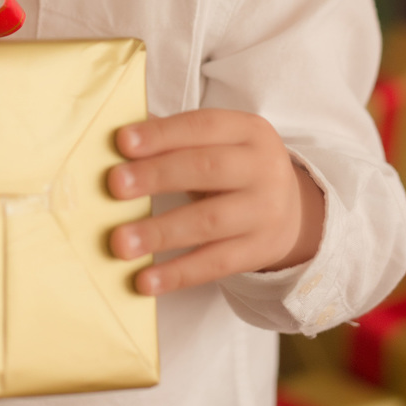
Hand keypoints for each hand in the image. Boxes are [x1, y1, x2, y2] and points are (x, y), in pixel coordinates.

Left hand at [107, 109, 324, 294]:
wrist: (291, 211)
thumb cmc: (234, 170)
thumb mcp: (219, 144)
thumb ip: (176, 139)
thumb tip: (119, 140)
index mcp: (249, 130)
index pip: (203, 125)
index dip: (162, 133)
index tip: (122, 141)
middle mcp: (263, 167)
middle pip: (206, 168)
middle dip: (157, 176)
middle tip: (114, 185)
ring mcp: (265, 212)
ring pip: (208, 221)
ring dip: (160, 232)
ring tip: (120, 242)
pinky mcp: (259, 251)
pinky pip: (215, 263)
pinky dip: (177, 273)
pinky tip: (145, 280)